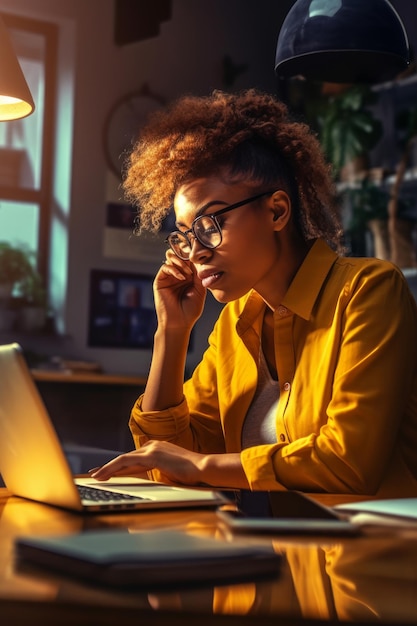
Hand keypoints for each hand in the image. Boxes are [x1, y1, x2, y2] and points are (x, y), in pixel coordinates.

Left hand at [89, 440, 206, 485]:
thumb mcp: (171, 473)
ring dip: (107, 469)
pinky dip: (113, 468)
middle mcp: (153, 446)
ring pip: (123, 459)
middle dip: (109, 467)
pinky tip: (104, 474)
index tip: (108, 473)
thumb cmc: (191, 474)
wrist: (203, 468)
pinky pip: (126, 462)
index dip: (119, 467)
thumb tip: (150, 482)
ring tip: (95, 477)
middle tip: (95, 474)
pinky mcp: (151, 455)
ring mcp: (152, 449)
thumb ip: (159, 473)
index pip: (133, 459)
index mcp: (158, 449)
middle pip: (126, 458)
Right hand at [154, 252, 205, 329]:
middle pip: (180, 255)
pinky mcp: (160, 280)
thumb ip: (199, 275)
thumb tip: (199, 261)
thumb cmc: (190, 310)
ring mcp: (169, 277)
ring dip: (181, 262)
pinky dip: (174, 269)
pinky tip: (181, 277)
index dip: (194, 256)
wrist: (179, 323)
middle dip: (186, 255)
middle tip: (193, 260)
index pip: (190, 260)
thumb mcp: (200, 290)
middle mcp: (178, 274)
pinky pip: (165, 267)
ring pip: (171, 258)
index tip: (201, 255)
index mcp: (189, 276)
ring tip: (188, 272)